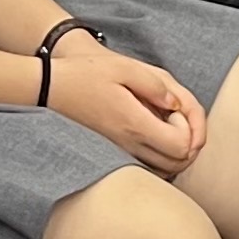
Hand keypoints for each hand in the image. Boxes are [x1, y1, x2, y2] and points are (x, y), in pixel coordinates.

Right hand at [43, 35, 206, 174]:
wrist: (49, 87)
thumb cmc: (85, 74)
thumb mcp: (125, 67)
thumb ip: (156, 86)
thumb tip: (176, 105)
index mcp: (135, 124)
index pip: (182, 147)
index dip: (190, 129)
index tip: (175, 109)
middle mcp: (129, 145)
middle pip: (178, 165)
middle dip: (189, 142)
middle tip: (175, 117)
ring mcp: (120, 153)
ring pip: (164, 171)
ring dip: (176, 151)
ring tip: (165, 124)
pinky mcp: (112, 154)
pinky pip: (147, 168)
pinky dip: (160, 157)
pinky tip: (152, 133)